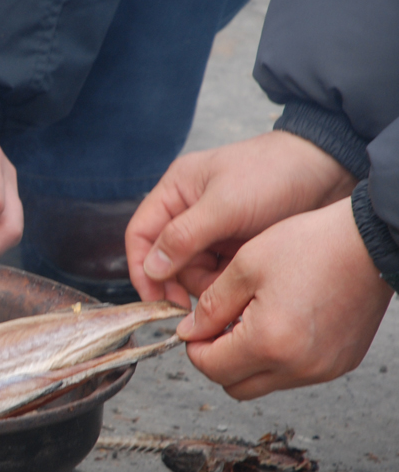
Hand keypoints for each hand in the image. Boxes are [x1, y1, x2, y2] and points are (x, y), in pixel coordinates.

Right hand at [126, 131, 355, 306]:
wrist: (331, 170)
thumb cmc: (276, 173)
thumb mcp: (225, 205)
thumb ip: (184, 237)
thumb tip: (152, 268)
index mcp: (176, 191)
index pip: (140, 235)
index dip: (142, 269)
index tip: (155, 300)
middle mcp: (188, 211)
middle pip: (167, 259)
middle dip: (183, 281)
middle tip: (203, 301)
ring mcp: (213, 229)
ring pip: (194, 270)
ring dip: (209, 284)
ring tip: (234, 285)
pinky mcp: (236, 244)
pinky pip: (219, 273)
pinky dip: (228, 282)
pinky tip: (244, 283)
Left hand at [175, 199, 391, 399]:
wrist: (371, 241)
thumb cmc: (312, 246)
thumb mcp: (245, 267)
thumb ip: (209, 306)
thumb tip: (188, 332)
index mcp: (269, 343)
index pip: (211, 368)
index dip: (194, 348)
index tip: (195, 328)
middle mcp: (298, 366)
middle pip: (235, 386)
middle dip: (217, 361)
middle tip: (218, 328)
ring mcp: (322, 369)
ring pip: (264, 384)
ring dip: (247, 362)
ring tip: (250, 322)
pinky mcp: (339, 364)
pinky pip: (293, 375)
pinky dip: (277, 359)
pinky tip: (279, 325)